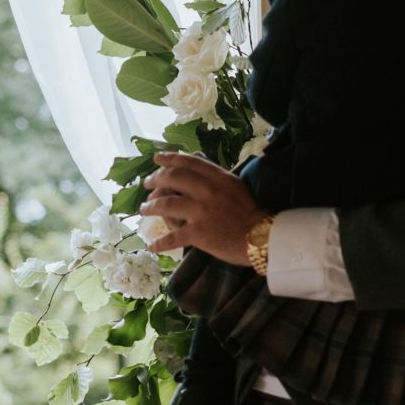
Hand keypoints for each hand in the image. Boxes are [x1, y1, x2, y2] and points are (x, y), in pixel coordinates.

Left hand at [140, 152, 267, 266]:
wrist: (261, 238)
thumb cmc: (249, 212)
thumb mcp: (234, 185)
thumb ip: (214, 175)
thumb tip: (196, 160)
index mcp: (217, 177)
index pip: (188, 162)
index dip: (169, 158)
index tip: (156, 159)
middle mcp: (207, 191)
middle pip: (172, 178)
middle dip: (155, 180)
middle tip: (147, 184)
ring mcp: (201, 212)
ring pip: (166, 204)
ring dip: (150, 207)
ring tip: (143, 210)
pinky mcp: (198, 233)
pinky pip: (172, 237)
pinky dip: (160, 243)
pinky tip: (152, 246)